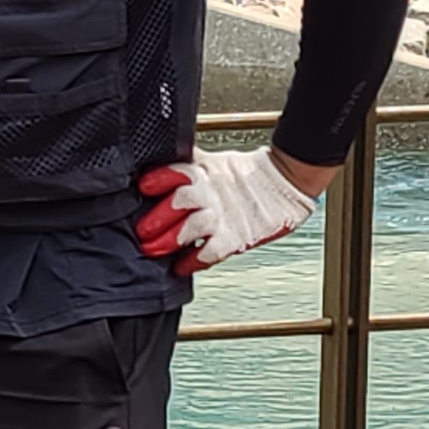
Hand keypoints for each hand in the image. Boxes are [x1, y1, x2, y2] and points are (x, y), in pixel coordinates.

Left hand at [132, 148, 319, 275]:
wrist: (286, 182)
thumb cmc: (246, 175)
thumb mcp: (214, 162)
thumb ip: (188, 165)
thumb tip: (157, 163)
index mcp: (205, 171)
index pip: (177, 171)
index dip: (159, 179)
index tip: (143, 187)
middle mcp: (212, 193)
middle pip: (180, 200)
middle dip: (158, 217)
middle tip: (142, 231)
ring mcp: (224, 215)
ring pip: (193, 226)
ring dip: (171, 239)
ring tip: (154, 250)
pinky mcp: (236, 236)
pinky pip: (212, 251)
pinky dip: (195, 260)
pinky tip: (182, 266)